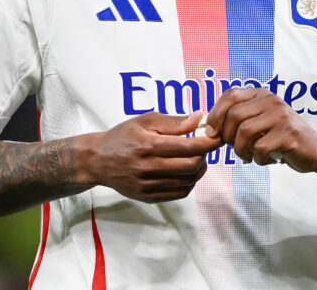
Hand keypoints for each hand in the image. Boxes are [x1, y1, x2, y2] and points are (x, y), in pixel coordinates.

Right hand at [86, 111, 220, 202]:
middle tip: (206, 146)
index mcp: (148, 145)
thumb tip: (200, 118)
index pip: (189, 147)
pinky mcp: (148, 197)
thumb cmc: (122, 136)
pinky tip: (186, 171)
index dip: (209, 142)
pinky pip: (179, 193)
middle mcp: (148, 168)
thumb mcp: (145, 120)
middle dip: (205, 155)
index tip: (218, 136)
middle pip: (192, 165)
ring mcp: (148, 185)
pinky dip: (189, 182)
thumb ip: (174, 121)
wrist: (98, 161)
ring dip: (199, 169)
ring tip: (196, 157)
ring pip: (188, 181)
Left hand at [204, 88, 316, 171]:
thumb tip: (208, 129)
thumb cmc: (281, 138)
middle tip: (234, 149)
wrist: (315, 150)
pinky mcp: (289, 134)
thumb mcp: (260, 123)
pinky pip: (260, 148)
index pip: (231, 94)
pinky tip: (266, 160)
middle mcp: (272, 101)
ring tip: (249, 156)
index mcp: (262, 94)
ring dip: (240, 150)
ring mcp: (282, 116)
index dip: (216, 113)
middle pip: (234, 115)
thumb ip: (239, 120)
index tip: (212, 133)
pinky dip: (257, 159)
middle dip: (226, 137)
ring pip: (245, 132)